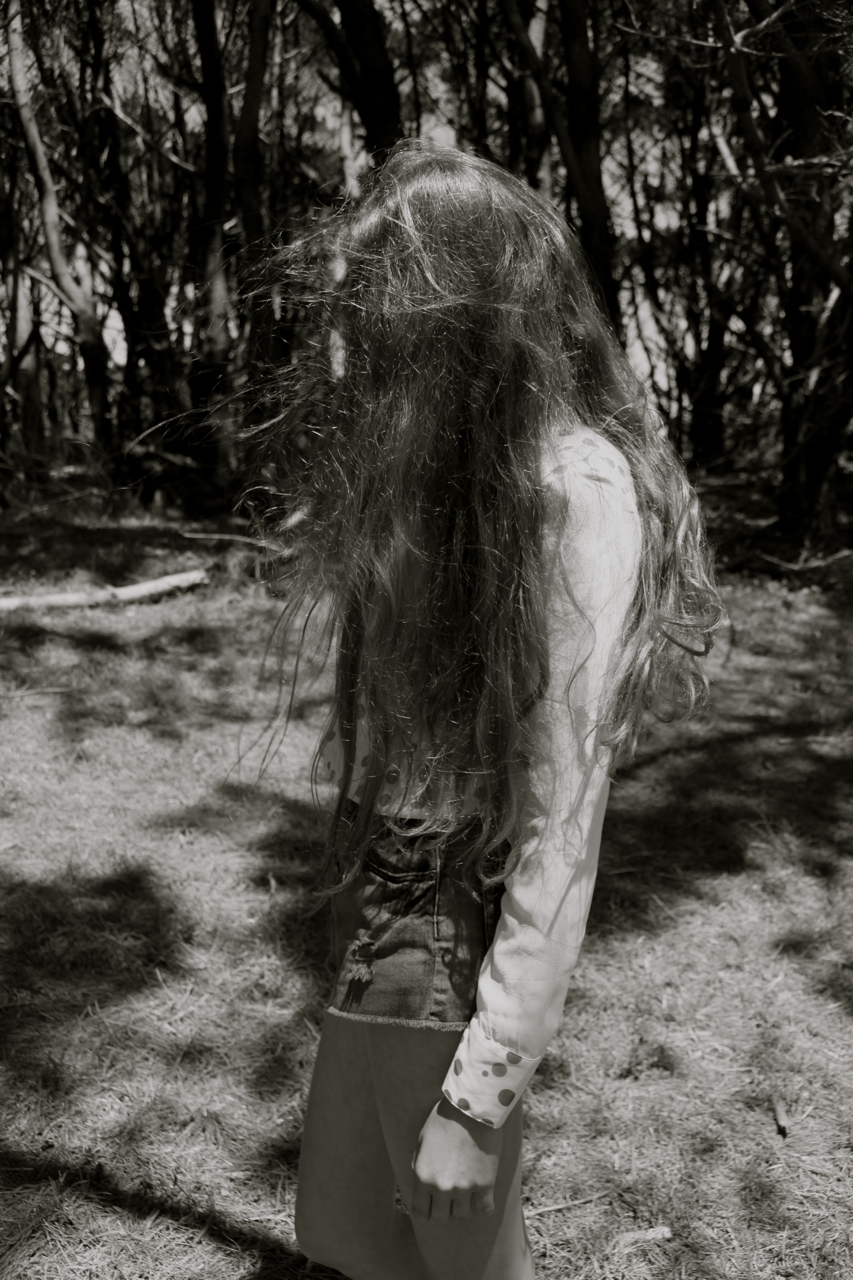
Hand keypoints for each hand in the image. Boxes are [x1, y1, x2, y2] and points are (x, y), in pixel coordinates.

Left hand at [410, 1097, 501, 1221]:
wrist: (471, 1107)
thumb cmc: (444, 1119)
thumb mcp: (422, 1141)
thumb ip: (419, 1166)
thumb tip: (422, 1185)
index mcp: (423, 1177)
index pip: (420, 1213)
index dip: (426, 1212)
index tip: (432, 1206)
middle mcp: (442, 1187)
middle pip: (441, 1217)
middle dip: (444, 1209)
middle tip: (451, 1196)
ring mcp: (465, 1187)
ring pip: (463, 1215)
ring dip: (464, 1205)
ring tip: (467, 1191)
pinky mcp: (486, 1183)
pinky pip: (485, 1209)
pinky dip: (483, 1205)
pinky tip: (482, 1194)